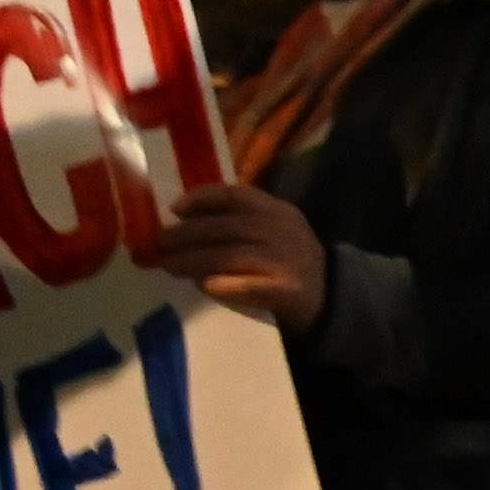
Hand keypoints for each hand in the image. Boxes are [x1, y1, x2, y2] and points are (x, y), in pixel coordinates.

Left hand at [138, 179, 328, 334]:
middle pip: (227, 227)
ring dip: (195, 261)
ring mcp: (286, 260)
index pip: (237, 195)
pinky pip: (249, 285)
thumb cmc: (285, 259)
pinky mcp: (285, 289)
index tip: (174, 209)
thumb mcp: (271, 230)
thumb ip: (236, 223)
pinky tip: (205, 286)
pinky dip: (224, 285)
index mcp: (277, 211)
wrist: (328, 294)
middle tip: (160, 244)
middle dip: (188, 235)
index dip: (202, 199)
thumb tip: (179, 225)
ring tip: (170, 266)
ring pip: (231, 255)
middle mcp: (282, 230)